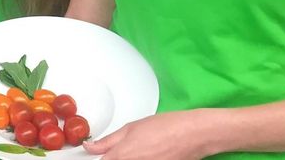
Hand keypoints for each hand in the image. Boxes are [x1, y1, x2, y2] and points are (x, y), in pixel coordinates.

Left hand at [83, 110, 212, 159]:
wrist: (194, 135)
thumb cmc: (166, 127)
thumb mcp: (131, 128)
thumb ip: (107, 141)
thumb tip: (90, 146)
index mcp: (122, 156)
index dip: (96, 157)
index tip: (92, 154)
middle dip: (111, 159)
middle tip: (120, 151)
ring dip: (126, 159)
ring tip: (138, 151)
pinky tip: (146, 154)